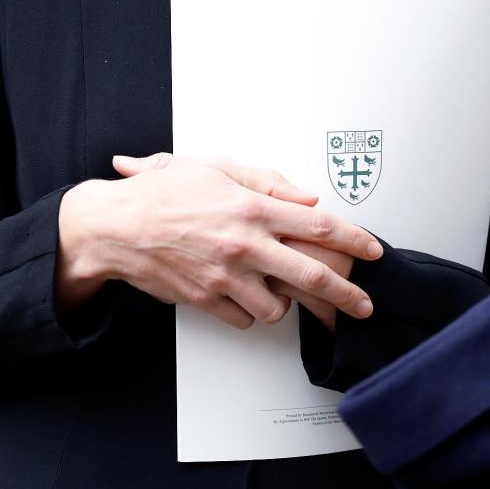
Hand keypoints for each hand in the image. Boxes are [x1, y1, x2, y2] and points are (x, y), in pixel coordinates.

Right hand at [56, 152, 381, 330]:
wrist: (116, 226)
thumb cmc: (162, 193)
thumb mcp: (217, 168)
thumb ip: (267, 182)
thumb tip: (306, 199)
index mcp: (252, 208)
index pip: (320, 226)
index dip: (355, 240)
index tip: (373, 250)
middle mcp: (245, 245)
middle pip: (313, 276)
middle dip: (348, 295)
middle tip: (364, 305)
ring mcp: (226, 277)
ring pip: (277, 308)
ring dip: (281, 301)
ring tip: (272, 287)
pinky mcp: (207, 300)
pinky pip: (244, 319)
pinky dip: (246, 311)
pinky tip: (240, 294)